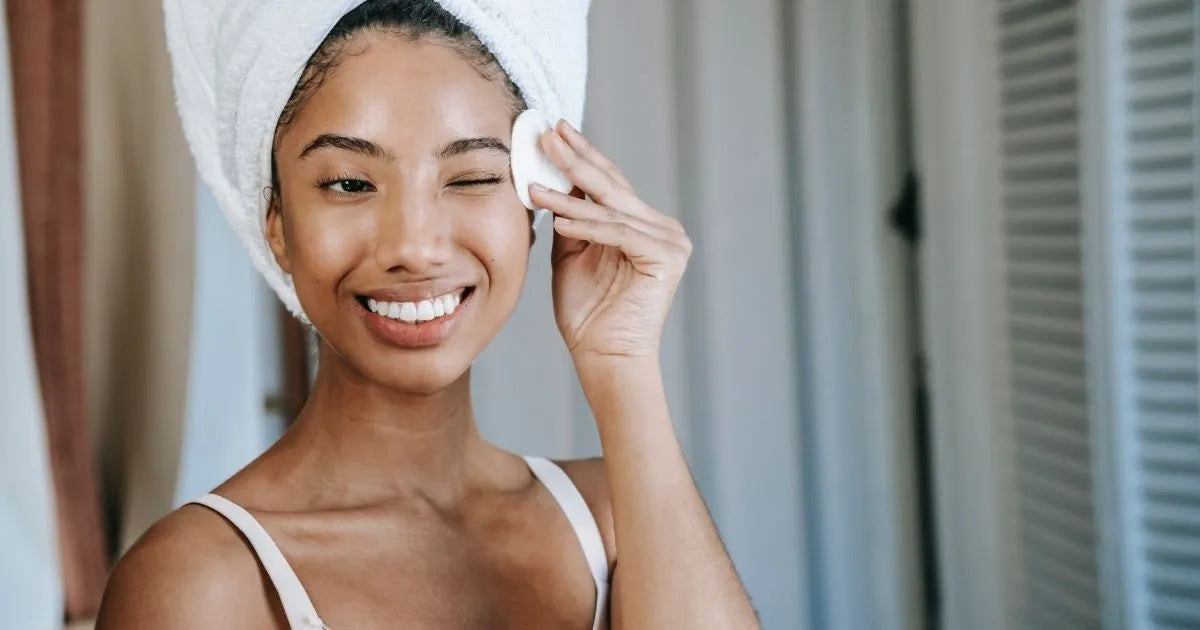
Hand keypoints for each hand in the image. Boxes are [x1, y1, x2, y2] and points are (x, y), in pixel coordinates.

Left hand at [528, 120, 691, 363]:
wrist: (604, 356)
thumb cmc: (587, 312)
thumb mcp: (571, 252)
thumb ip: (568, 216)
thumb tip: (551, 177)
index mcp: (641, 224)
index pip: (608, 183)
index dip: (579, 156)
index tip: (552, 131)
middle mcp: (661, 227)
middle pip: (612, 186)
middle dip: (576, 159)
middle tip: (547, 134)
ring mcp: (670, 241)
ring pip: (612, 209)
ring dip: (570, 196)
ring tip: (535, 186)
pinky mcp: (667, 257)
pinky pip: (619, 233)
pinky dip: (588, 226)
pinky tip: (559, 220)